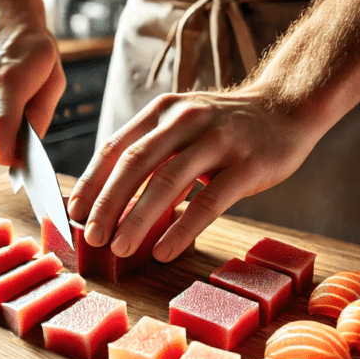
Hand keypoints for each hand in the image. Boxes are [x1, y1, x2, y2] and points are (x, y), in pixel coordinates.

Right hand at [0, 6, 65, 164]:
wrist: (2, 11)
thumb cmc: (35, 46)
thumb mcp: (54, 77)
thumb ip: (42, 112)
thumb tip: (31, 142)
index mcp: (11, 78)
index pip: (0, 126)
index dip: (6, 151)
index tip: (17, 162)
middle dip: (2, 146)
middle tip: (20, 142)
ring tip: (12, 104)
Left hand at [67, 88, 317, 261]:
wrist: (287, 107)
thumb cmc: (227, 127)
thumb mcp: (184, 125)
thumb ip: (153, 154)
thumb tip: (113, 204)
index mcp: (164, 110)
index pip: (116, 146)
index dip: (92, 181)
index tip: (73, 212)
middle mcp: (186, 119)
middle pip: (135, 163)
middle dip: (107, 203)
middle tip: (91, 236)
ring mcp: (218, 140)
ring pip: (167, 181)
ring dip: (138, 218)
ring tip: (118, 248)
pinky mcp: (247, 164)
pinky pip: (208, 201)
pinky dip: (182, 229)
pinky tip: (164, 251)